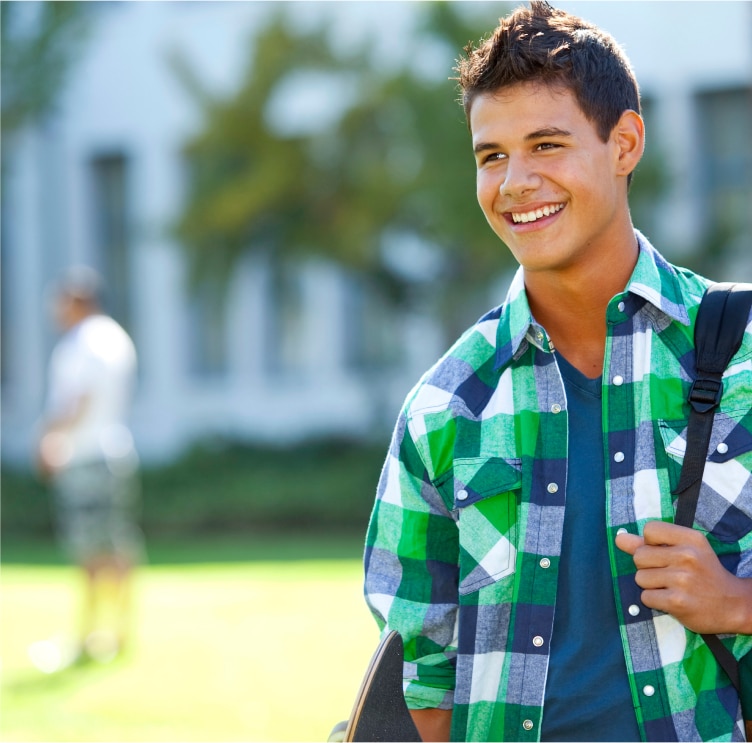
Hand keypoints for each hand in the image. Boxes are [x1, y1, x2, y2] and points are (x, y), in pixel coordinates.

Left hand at [615, 521, 751, 634]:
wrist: (733, 605)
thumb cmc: (703, 574)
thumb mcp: (684, 550)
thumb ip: (649, 543)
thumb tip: (619, 538)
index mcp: (690, 538)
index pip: (649, 530)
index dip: (650, 543)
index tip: (665, 553)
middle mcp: (687, 556)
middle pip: (639, 556)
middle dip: (647, 567)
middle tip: (668, 574)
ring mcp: (682, 579)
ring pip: (640, 578)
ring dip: (650, 585)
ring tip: (671, 588)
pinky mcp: (677, 602)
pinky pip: (645, 597)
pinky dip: (654, 601)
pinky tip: (671, 600)